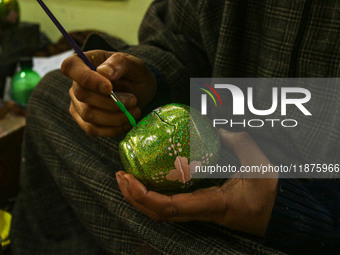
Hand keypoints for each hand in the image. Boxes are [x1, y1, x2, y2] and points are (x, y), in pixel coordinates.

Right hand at [61, 50, 156, 136]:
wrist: (141, 93)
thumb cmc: (134, 75)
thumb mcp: (134, 64)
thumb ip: (120, 63)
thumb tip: (104, 72)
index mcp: (84, 62)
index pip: (70, 67)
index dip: (87, 79)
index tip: (109, 88)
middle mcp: (76, 84)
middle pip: (82, 95)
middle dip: (111, 101)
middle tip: (134, 100)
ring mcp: (78, 104)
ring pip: (89, 115)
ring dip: (116, 116)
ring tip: (134, 110)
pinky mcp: (85, 122)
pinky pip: (93, 130)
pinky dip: (114, 128)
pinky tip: (128, 121)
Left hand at [116, 129, 277, 235]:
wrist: (277, 213)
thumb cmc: (270, 193)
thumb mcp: (258, 164)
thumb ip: (238, 141)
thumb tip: (217, 128)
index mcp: (213, 204)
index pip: (170, 207)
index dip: (145, 196)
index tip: (128, 179)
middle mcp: (201, 213)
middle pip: (158, 213)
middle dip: (133, 196)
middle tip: (120, 174)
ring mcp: (199, 213)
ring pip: (161, 212)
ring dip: (140, 197)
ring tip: (126, 177)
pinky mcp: (200, 208)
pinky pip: (170, 205)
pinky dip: (153, 195)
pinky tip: (147, 180)